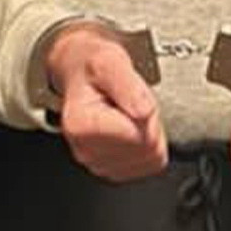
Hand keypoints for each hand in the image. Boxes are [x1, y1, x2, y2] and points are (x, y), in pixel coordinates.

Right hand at [45, 24, 168, 182]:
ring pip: (150, 157)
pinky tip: (130, 126)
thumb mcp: (110, 61)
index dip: (146, 111)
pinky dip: (147, 144)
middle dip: (149, 122)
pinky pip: (150, 164)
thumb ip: (126, 84)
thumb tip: (143, 112)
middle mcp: (85, 150)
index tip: (130, 94)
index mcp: (81, 126)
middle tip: (131, 101)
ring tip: (130, 111)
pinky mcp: (112, 169)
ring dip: (149, 132)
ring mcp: (98, 163)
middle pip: (146, 148)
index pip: (138, 135)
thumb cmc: (92, 68)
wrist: (80, 73)